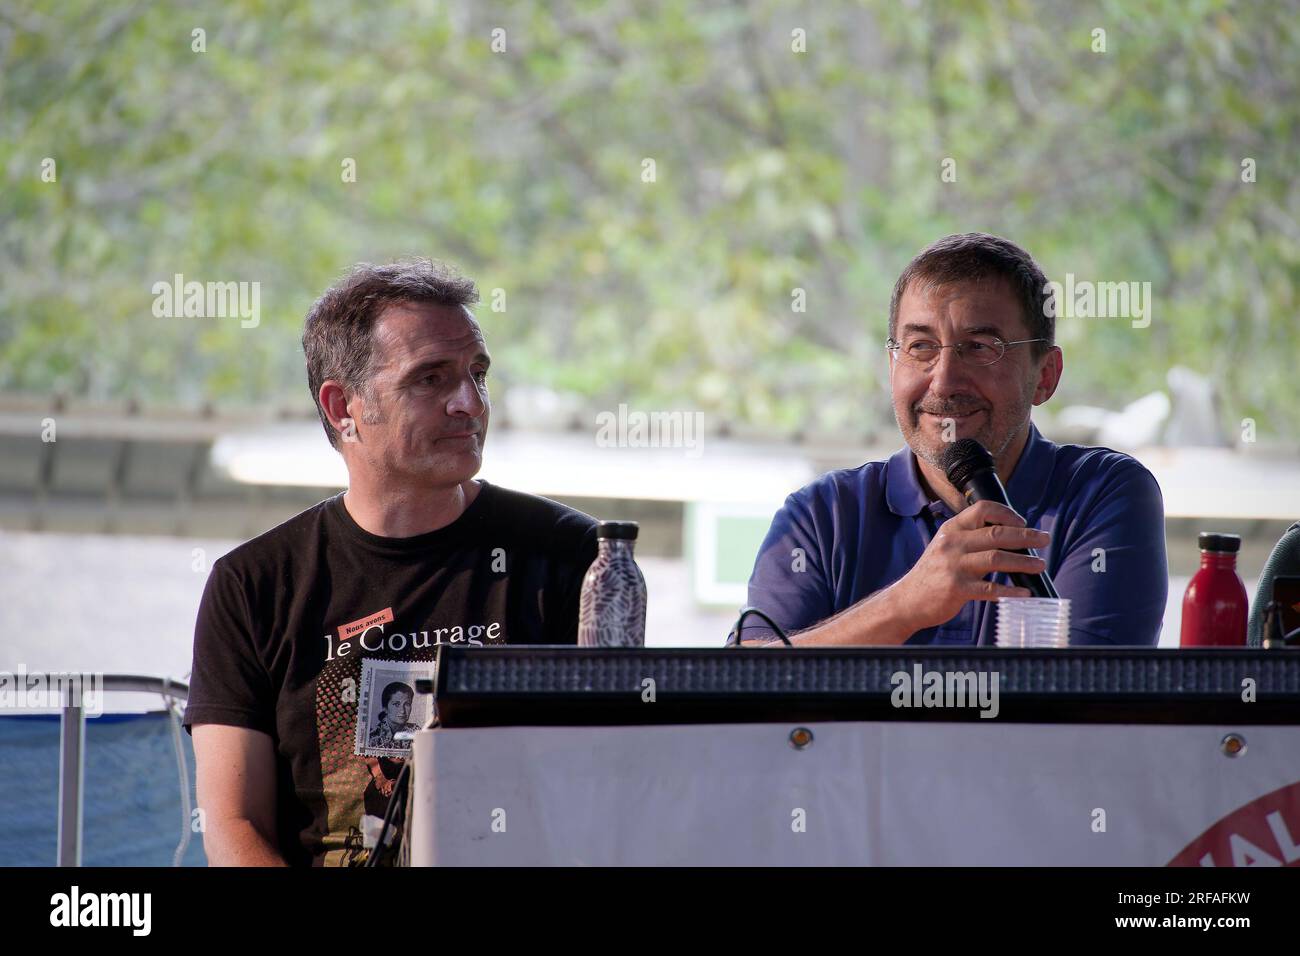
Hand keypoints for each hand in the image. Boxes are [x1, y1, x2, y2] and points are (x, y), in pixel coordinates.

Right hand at [890, 499, 1049, 632]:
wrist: (908, 599)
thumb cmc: (933, 573)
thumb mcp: (945, 546)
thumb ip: (970, 539)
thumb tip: (1008, 536)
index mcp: (951, 529)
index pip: (982, 509)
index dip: (1007, 513)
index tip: (1022, 522)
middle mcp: (952, 543)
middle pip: (996, 533)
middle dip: (1025, 536)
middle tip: (1044, 539)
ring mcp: (954, 566)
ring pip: (997, 559)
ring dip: (1023, 562)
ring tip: (1040, 565)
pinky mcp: (957, 589)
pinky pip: (990, 589)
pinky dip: (1010, 591)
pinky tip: (1024, 593)